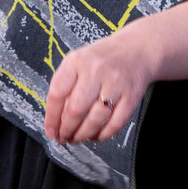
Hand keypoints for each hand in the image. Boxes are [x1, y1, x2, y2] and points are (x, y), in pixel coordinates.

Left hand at [44, 30, 154, 145]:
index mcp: (77, 61)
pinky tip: (96, 135)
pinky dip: (102, 135)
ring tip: (77, 138)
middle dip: (66, 130)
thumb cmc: (103, 59)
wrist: (137, 50)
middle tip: (63, 138)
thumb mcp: (78, 62)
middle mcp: (96, 70)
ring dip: (82, 135)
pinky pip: (114, 124)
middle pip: (75, 110)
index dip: (51, 118)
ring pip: (95, 120)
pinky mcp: (131, 96)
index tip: (50, 130)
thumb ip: (65, 86)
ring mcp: (116, 84)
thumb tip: (56, 120)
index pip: (57, 94)